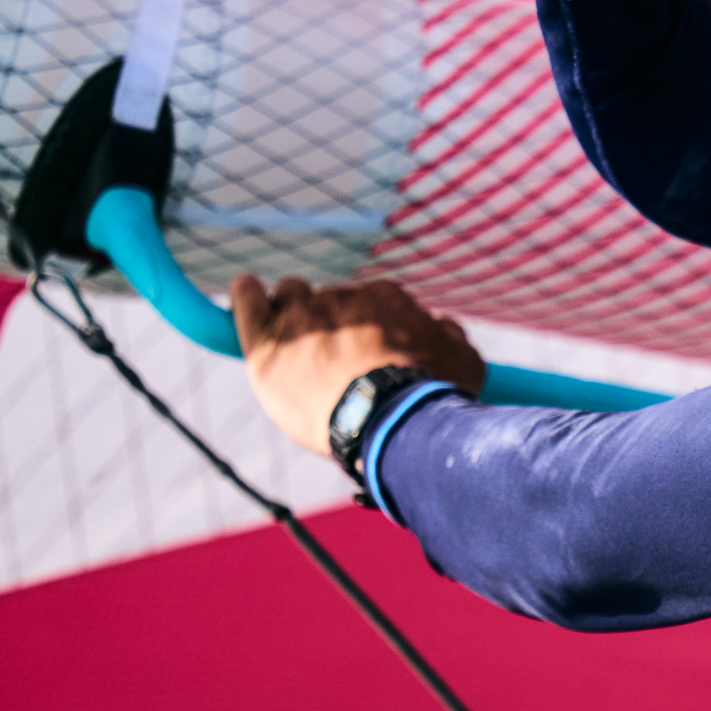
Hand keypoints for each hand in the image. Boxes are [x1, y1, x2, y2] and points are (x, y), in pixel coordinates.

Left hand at [231, 276, 486, 456]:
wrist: (391, 419)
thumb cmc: (431, 396)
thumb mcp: (463, 360)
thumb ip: (448, 336)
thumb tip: (443, 327)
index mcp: (386, 298)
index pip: (370, 299)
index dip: (369, 324)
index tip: (372, 348)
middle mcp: (342, 298)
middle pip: (328, 297)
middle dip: (331, 320)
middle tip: (338, 358)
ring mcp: (302, 317)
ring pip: (289, 296)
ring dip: (292, 310)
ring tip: (296, 338)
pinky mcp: (267, 342)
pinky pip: (248, 301)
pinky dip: (247, 295)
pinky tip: (247, 291)